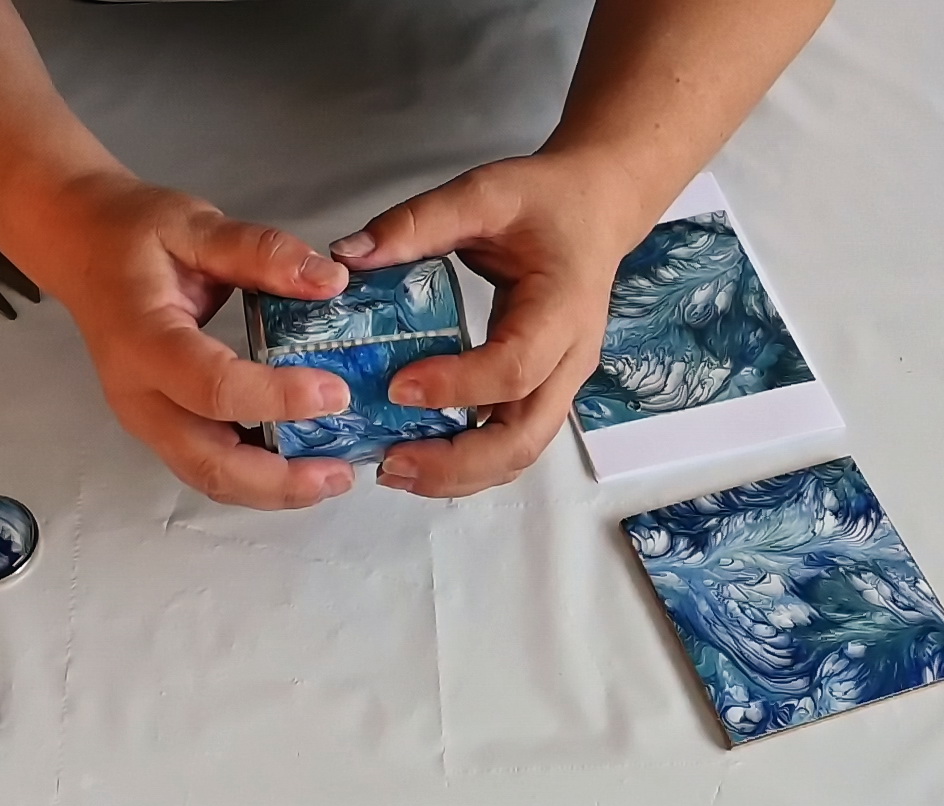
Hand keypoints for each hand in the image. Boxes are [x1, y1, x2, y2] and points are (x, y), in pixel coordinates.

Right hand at [36, 172, 357, 508]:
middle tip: (341, 471)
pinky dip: (257, 476)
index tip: (335, 391)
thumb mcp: (195, 225)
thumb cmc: (132, 234)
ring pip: (209, 477)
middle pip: (208, 463)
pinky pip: (209, 466)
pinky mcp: (160, 427)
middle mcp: (139, 396)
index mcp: (143, 342)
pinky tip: (301, 462)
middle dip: (279, 480)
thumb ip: (261, 252)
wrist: (78, 246)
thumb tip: (331, 281)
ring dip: (272, 489)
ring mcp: (146, 420)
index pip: (213, 388)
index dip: (276, 398)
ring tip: (330, 476)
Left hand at [329, 152, 652, 497]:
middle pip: (524, 437)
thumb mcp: (484, 192)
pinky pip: (508, 441)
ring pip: (518, 453)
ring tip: (396, 469)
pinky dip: (466, 461)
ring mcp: (558, 382)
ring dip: (458, 474)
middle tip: (392, 462)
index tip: (397, 386)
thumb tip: (347, 256)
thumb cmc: (547, 201)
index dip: (457, 385)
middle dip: (457, 463)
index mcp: (562, 308)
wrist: (597, 209)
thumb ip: (419, 222)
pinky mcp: (540, 391)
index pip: (515, 366)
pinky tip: (418, 455)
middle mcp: (568, 358)